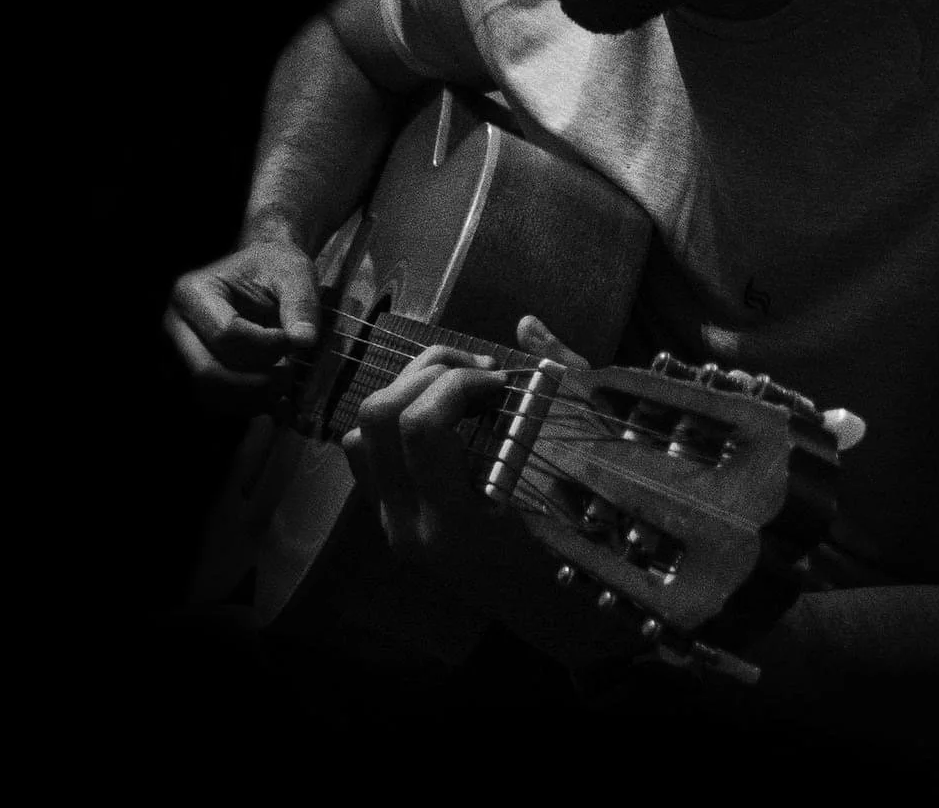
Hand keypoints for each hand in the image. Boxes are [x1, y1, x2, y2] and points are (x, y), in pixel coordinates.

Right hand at [166, 239, 320, 412]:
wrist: (260, 275)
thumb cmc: (273, 269)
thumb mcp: (293, 273)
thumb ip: (301, 303)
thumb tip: (305, 340)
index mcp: (194, 292)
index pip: (226, 333)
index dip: (267, 345)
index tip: (295, 342)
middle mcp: (177, 326)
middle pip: (209, 371)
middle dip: (257, 380)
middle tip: (290, 370)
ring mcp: (180, 353)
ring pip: (210, 394)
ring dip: (254, 398)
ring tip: (284, 379)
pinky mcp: (193, 372)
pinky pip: (215, 403)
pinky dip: (248, 406)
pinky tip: (276, 397)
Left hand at [340, 315, 586, 566]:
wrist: (548, 612)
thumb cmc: (575, 549)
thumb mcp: (574, 476)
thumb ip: (556, 389)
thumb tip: (526, 326)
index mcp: (451, 522)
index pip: (420, 427)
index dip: (459, 382)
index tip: (502, 380)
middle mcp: (407, 525)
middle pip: (381, 416)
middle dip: (432, 373)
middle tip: (484, 375)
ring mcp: (391, 522)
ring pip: (363, 428)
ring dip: (410, 389)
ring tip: (463, 386)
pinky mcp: (388, 515)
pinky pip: (364, 450)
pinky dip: (396, 417)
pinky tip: (444, 416)